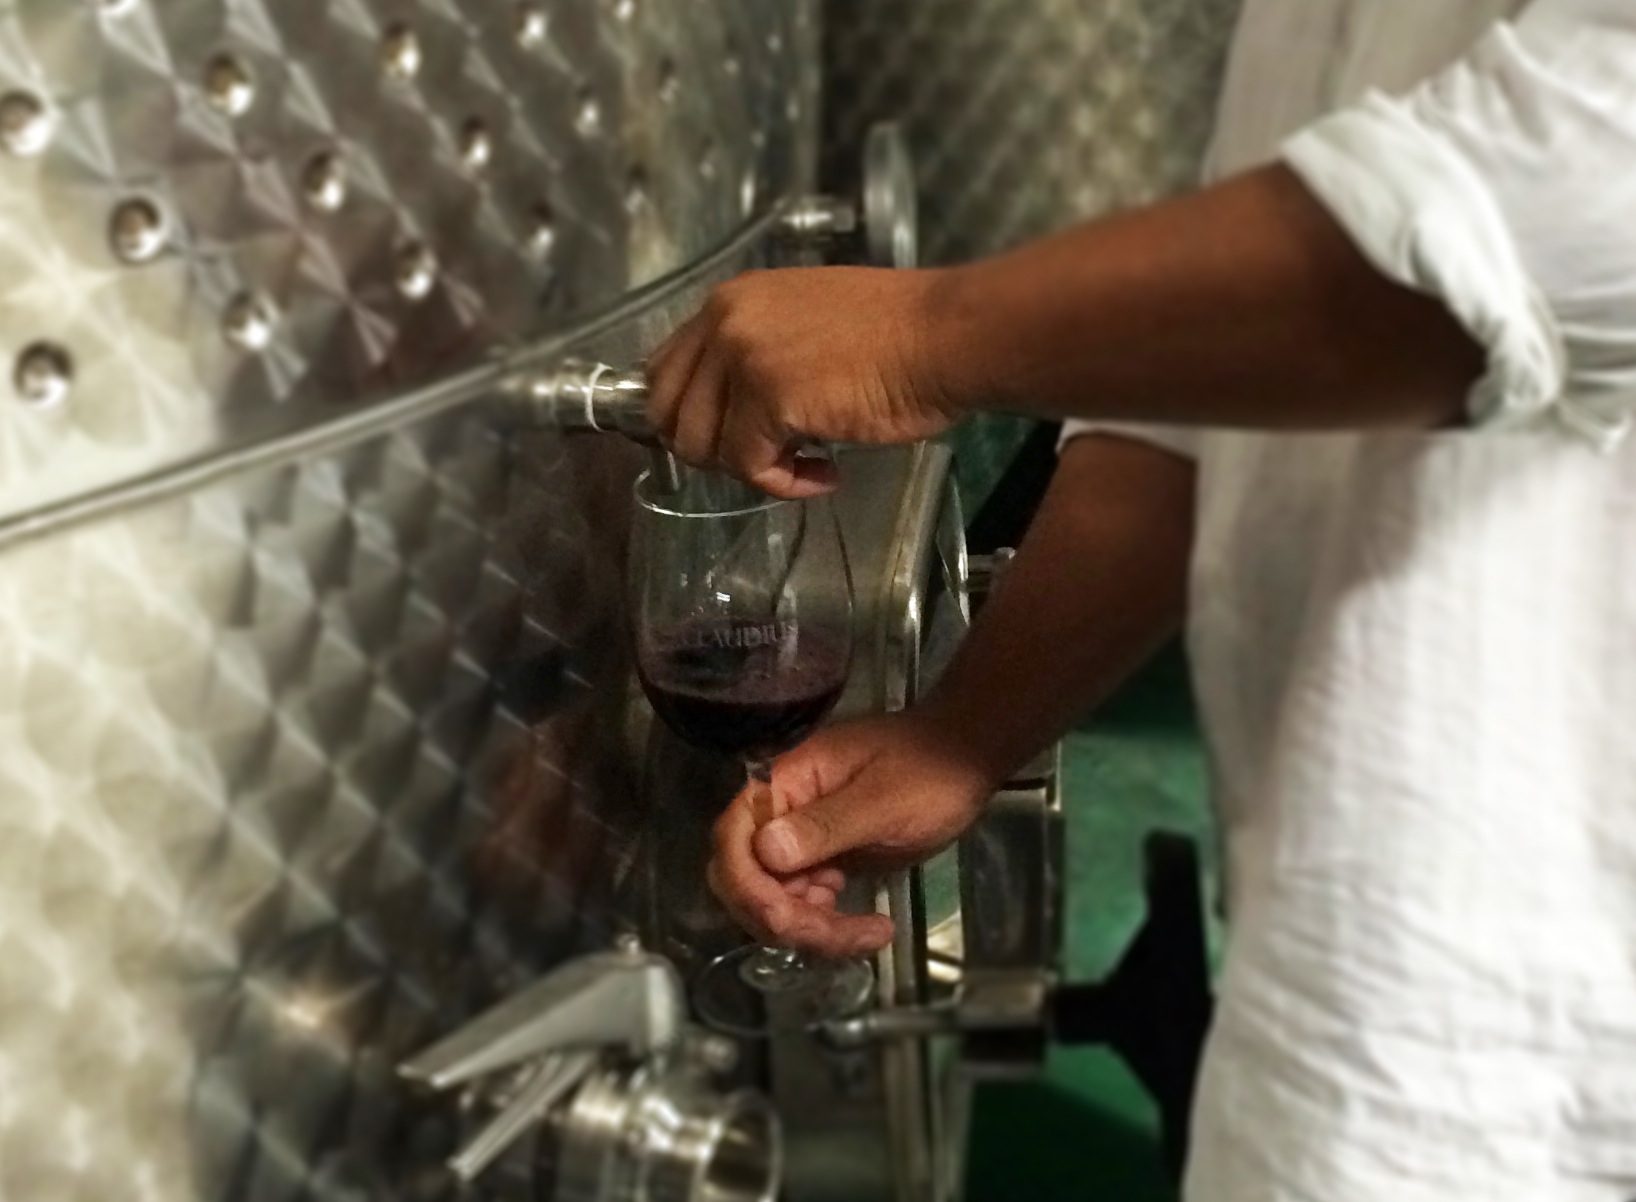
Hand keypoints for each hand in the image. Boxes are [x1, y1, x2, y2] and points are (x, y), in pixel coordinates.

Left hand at [646, 267, 967, 497]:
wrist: (948, 336)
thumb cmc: (898, 333)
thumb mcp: (806, 323)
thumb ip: (757, 352)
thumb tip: (727, 405)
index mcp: (731, 300)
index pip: (664, 370)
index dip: (688, 417)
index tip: (725, 441)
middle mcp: (725, 321)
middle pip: (669, 414)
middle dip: (712, 450)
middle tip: (764, 458)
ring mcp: (743, 358)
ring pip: (703, 447)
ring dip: (752, 468)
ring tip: (804, 462)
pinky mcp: (769, 399)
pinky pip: (750, 467)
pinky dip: (785, 484)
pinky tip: (826, 472)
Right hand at [707, 711, 996, 956]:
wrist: (964, 762)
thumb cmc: (929, 772)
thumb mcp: (884, 801)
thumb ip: (825, 826)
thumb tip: (766, 851)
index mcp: (784, 782)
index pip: (733, 837)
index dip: (747, 885)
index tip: (786, 918)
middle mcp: (780, 810)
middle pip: (746, 878)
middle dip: (784, 918)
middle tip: (843, 936)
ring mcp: (798, 837)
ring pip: (774, 899)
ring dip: (813, 930)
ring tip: (873, 933)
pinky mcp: (821, 859)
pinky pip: (803, 902)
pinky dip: (827, 924)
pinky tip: (869, 927)